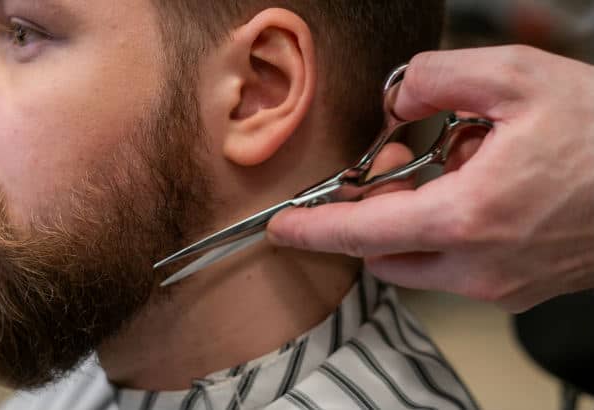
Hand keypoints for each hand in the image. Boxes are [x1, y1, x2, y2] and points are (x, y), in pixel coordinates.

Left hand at [268, 46, 593, 311]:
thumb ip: (439, 78)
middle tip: (397, 165)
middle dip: (373, 213)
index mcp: (465, 217)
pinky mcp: (516, 289)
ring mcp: (498, 285)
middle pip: (383, 251)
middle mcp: (476, 265)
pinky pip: (453, 268)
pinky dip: (444, 235)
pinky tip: (481, 193)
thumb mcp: (517, 77)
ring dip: (411, 223)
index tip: (282, 228)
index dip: (313, 230)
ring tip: (454, 171)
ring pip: (417, 263)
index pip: (360, 234)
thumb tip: (397, 100)